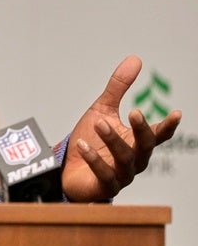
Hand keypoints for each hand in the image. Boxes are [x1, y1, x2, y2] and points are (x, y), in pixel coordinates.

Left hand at [62, 55, 181, 201]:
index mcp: (137, 142)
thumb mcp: (103, 109)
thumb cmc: (91, 139)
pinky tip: (83, 145)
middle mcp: (135, 160)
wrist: (68, 169)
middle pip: (145, 146)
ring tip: (98, 123)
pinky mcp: (105, 187)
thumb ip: (118, 88)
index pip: (158, 134)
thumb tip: (135, 59)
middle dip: (141, 129)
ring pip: (125, 159)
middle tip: (134, 111)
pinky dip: (94, 160)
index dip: (169, 125)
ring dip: (113, 140)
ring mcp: (122, 175)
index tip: (177, 113)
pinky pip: (104, 175)